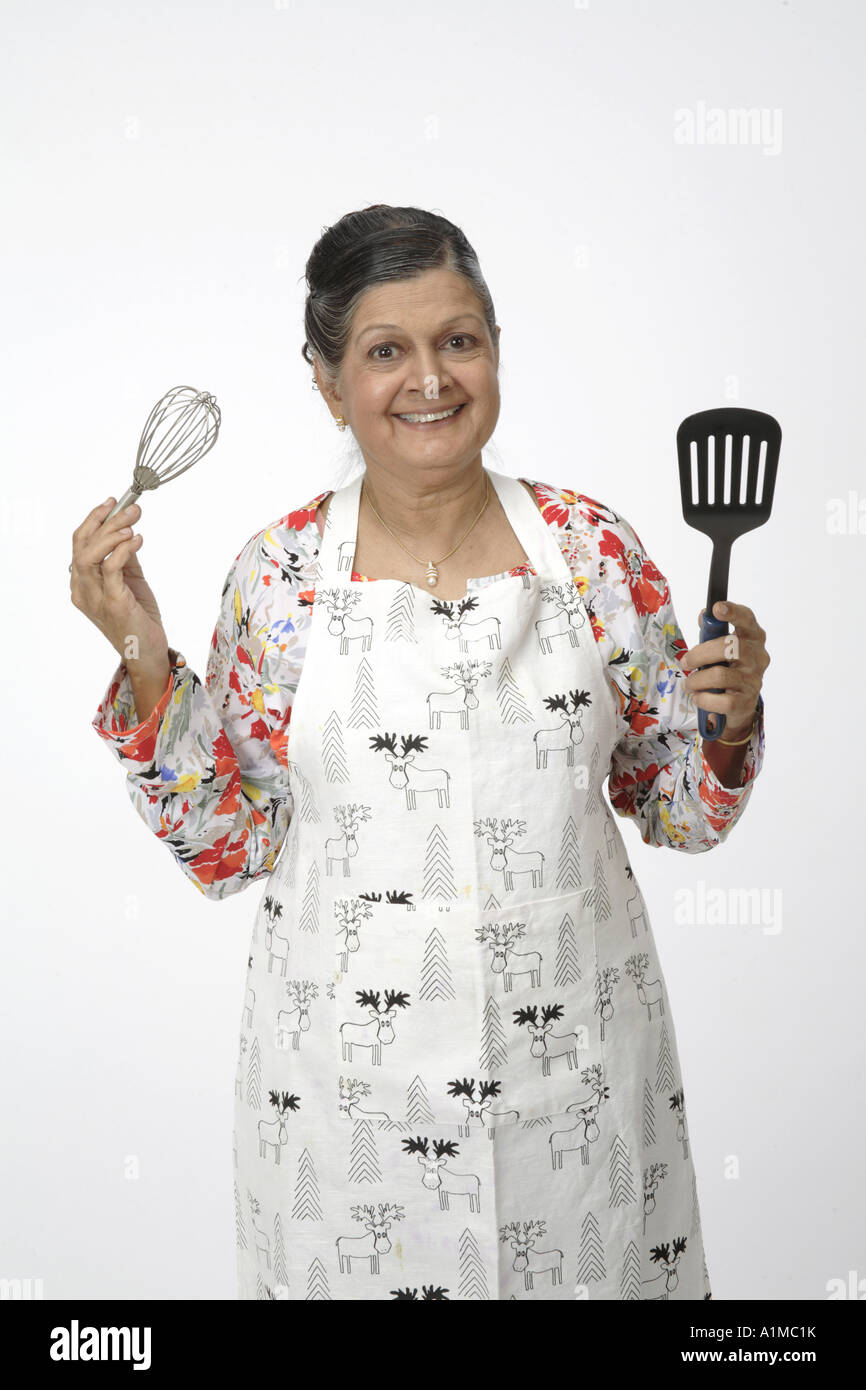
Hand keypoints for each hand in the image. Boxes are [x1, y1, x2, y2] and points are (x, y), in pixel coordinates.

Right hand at [70, 496, 168, 667]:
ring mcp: (95, 598)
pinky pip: (111, 569)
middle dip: (105, 520)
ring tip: (132, 523)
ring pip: (90, 554)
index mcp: (82, 583)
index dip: (94, 519)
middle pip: (82, 544)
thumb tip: (126, 530)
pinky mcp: (113, 603)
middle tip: (131, 508)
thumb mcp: (129, 581)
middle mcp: (82, 590)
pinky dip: (123, 550)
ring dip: (111, 533)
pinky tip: (137, 540)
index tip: (112, 503)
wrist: (147, 652)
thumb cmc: (138, 618)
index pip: (79, 543)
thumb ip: (124, 558)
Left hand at [681, 600, 768, 737]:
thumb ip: (712, 631)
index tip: (717, 608)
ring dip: (696, 680)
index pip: (747, 620)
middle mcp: (758, 657)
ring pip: (720, 676)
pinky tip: (699, 697)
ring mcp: (754, 680)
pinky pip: (721, 701)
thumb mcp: (720, 646)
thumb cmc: (728, 667)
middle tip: (685, 662)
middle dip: (699, 654)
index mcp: (752, 638)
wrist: (740, 702)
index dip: (733, 612)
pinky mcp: (746, 702)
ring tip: (689, 684)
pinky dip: (704, 699)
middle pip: (729, 647)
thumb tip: (704, 615)